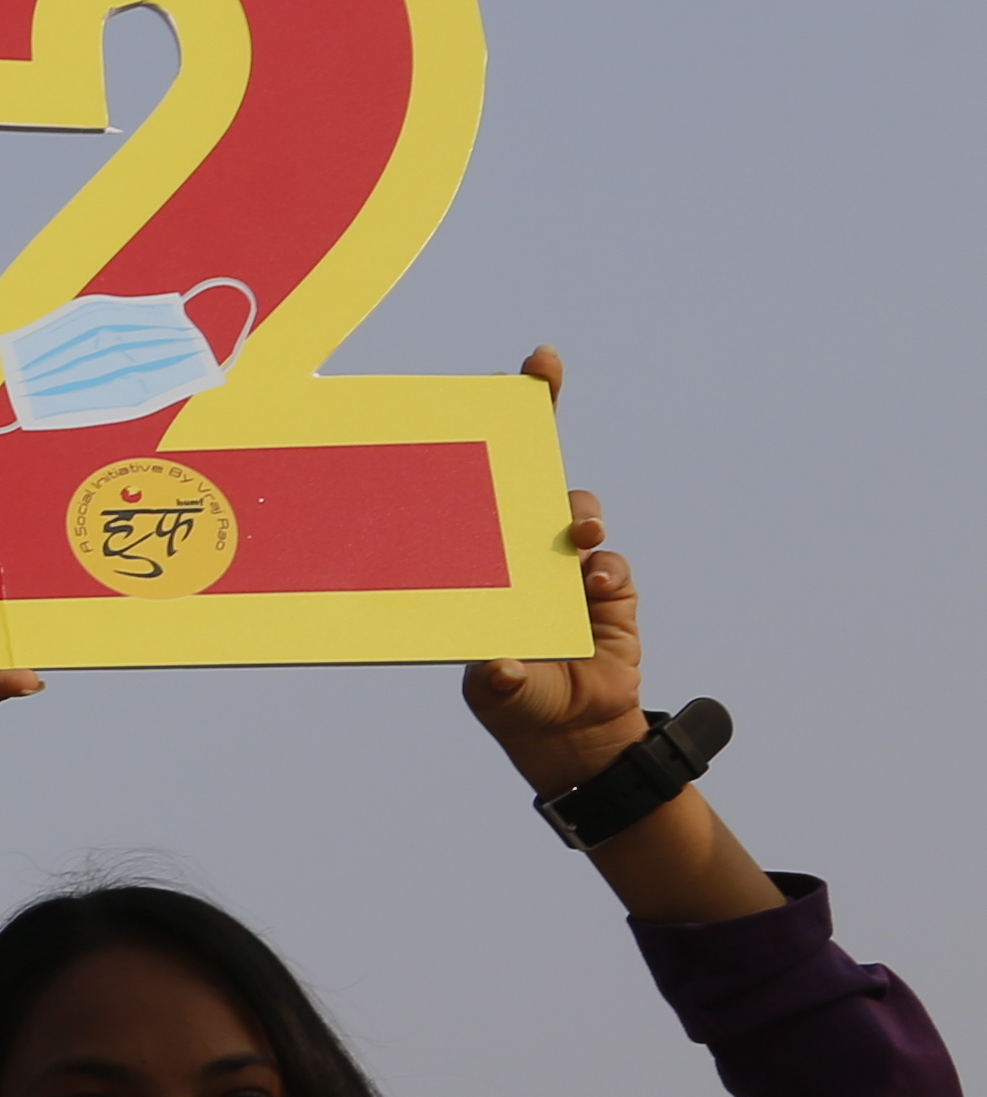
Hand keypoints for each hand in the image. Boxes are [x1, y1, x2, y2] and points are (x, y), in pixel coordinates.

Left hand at [462, 351, 648, 794]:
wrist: (568, 731)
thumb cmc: (514, 698)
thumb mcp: (494, 690)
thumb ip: (497, 679)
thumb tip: (499, 668)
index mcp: (485, 553)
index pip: (488, 478)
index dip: (507, 419)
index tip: (521, 366)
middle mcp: (525, 548)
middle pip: (538, 471)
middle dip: (543, 414)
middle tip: (543, 376)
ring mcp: (570, 566)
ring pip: (578, 515)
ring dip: (579, 517)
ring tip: (577, 538)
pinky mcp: (611, 593)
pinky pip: (612, 568)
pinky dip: (606, 574)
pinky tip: (596, 592)